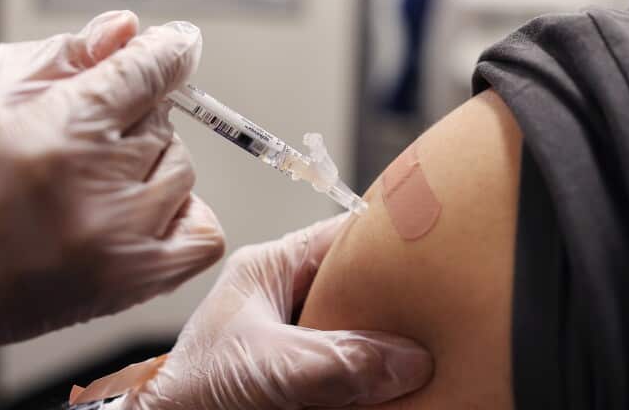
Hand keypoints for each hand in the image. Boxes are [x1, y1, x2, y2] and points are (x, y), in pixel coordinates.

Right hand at [0, 12, 225, 381]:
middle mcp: (96, 195)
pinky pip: (201, 237)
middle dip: (130, 111)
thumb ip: (60, 53)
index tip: (177, 42)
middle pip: (161, 121)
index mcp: (56, 135)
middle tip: (82, 126)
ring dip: (148, 162)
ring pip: (179, 172)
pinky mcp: (125, 289)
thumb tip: (127, 29)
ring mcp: (116, 249)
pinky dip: (179, 214)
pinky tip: (135, 206)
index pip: (146, 74)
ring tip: (92, 171)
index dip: (165, 51)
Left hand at [126, 215, 433, 409]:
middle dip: (399, 302)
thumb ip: (335, 360)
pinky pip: (354, 371)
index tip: (436, 249)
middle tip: (441, 310)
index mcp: (272, 268)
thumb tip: (406, 359)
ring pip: (363, 332)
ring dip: (391, 347)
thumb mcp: (267, 367)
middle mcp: (288, 298)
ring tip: (433, 348)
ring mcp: (298, 340)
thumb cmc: (187, 393)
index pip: (346, 236)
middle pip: (363, 287)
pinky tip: (403, 386)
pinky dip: (377, 380)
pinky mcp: (304, 378)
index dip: (392, 239)